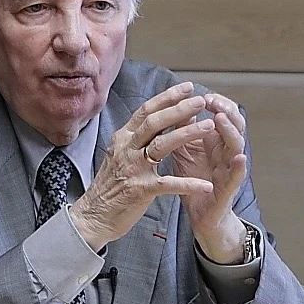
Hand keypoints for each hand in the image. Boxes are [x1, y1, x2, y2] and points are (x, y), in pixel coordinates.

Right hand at [70, 82, 214, 251]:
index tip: (188, 88)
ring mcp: (132, 168)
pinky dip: (187, 184)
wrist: (94, 215)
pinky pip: (167, 184)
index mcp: (123, 138)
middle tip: (201, 101)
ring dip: (187, 134)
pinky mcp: (139, 190)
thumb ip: (137, 138)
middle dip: (179, 109)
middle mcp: (126, 149)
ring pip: (161, 145)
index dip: (167, 97)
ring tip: (209, 126)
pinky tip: (206, 185)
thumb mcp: (120, 154)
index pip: (146, 111)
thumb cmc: (110, 185)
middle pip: (154, 122)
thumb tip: (157, 120)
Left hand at [172, 93, 246, 263]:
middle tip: (211, 100)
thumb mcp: (183, 151)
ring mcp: (229, 169)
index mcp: (215, 141)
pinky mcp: (229, 190)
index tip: (200, 91)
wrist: (199, 214)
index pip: (222, 114)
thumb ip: (182, 130)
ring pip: (237, 146)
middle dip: (224, 109)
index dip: (215, 102)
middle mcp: (226, 152)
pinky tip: (239, 157)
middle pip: (233, 124)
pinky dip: (240, 167)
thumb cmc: (193, 179)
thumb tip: (176, 105)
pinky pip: (237, 177)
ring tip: (221, 118)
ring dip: (230, 131)